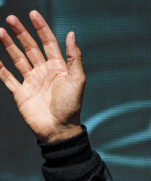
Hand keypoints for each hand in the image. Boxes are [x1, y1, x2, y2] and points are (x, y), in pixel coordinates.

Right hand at [0, 11, 84, 142]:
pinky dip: (0, 68)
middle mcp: (44, 73)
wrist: (59, 130)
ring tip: (0, 31)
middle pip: (31, 48)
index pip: (49, 43)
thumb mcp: (77, 81)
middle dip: (21, 33)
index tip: (33, 14)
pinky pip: (7, 77)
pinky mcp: (21, 93)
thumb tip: (72, 34)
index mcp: (58, 69)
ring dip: (9, 45)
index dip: (41, 28)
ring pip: (17, 58)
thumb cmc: (71, 107)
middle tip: (11, 18)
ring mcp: (32, 82)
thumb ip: (74, 58)